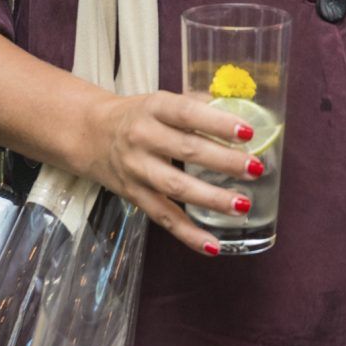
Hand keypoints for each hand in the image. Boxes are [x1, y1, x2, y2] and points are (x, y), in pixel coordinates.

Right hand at [79, 89, 264, 255]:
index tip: (247, 133)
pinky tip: (213, 245)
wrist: (91, 134)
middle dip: (224, 162)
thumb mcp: (163, 100)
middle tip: (255, 169)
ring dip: (212, 199)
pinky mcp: (135, 197)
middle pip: (186, 150)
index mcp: (155, 108)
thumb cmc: (139, 115)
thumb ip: (198, 104)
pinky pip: (164, 218)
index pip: (187, 113)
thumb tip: (242, 107)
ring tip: (242, 205)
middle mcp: (143, 138)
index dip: (217, 123)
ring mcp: (137, 170)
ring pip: (176, 188)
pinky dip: (188, 234)